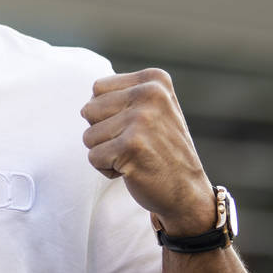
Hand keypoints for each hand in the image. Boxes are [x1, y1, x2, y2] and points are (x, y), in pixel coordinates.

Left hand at [80, 68, 214, 236]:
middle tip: (134, 145)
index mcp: (154, 79)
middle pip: (89, 110)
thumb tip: (84, 104)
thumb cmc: (161, 150)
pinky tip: (133, 170)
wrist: (187, 192)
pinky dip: (107, 169)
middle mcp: (150, 94)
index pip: (98, 89)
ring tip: (134, 156)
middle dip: (103, 133)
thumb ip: (123, 95)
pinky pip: (93, 157)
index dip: (107, 114)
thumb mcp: (152, 109)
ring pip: (88, 135)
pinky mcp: (132, 146)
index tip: (136, 127)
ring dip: (105, 152)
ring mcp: (142, 119)